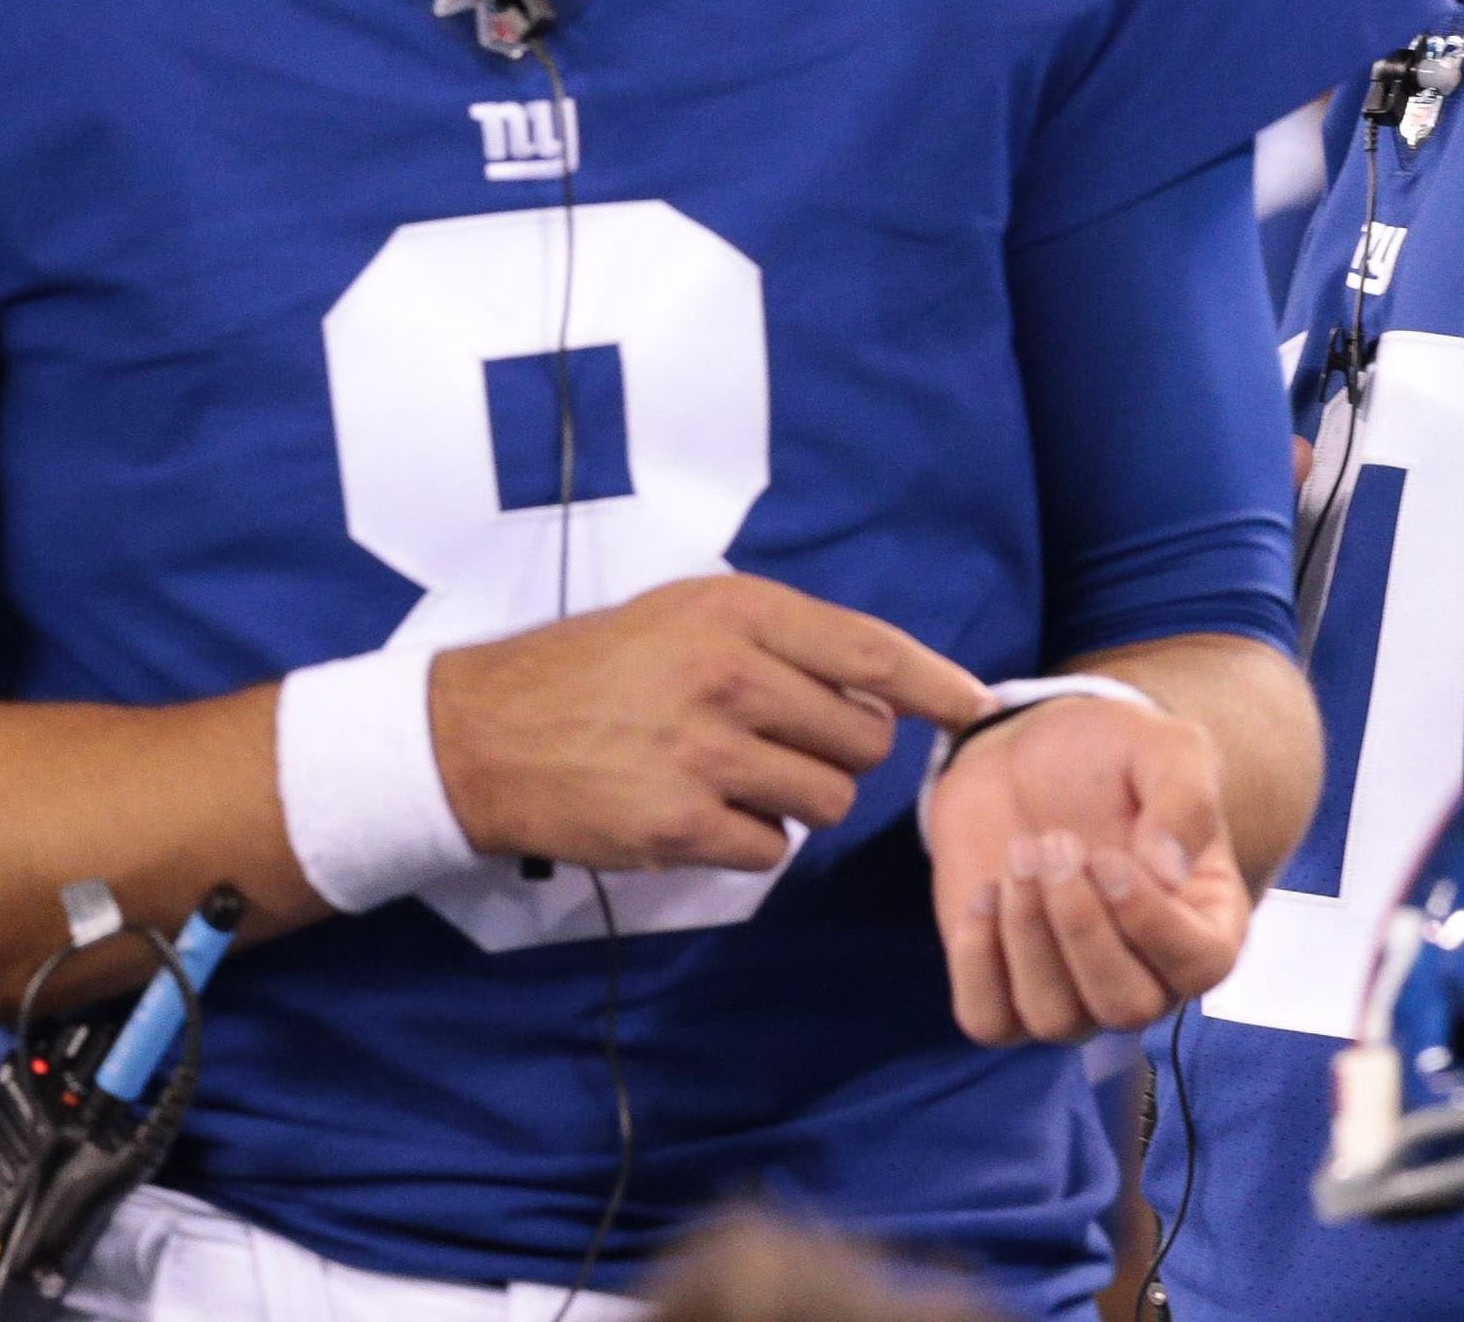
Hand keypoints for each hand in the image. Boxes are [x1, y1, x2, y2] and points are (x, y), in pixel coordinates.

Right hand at [430, 575, 991, 872]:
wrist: (485, 732)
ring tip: (735, 777)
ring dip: (798, 801)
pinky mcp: (681, 826)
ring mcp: (706, 754)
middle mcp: (730, 676)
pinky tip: (702, 814)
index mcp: (739, 613)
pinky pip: (773, 851)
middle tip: (781, 746)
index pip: (872, 653)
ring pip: (827, 802)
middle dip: (840, 754)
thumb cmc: (599, 669)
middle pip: (862, 742)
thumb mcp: (688, 616)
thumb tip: (888, 694)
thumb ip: (785, 643)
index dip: (938, 685)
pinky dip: (752, 842)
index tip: (978, 708)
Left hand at [923, 690, 1252, 1043]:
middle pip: (1127, 1007)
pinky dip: (978, 962)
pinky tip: (984, 892)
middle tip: (1052, 842)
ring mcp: (1072, 990)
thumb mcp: (1163, 747)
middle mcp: (1145, 972)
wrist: (1026, 751)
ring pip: (1056, 1019)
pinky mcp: (1003, 988)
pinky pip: (988, 1020)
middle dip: (1080, 926)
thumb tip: (1169, 875)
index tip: (1107, 858)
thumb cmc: (1110, 753)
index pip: (1203, 965)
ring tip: (1019, 854)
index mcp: (1204, 919)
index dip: (1155, 924)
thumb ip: (1185, 800)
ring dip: (1028, 934)